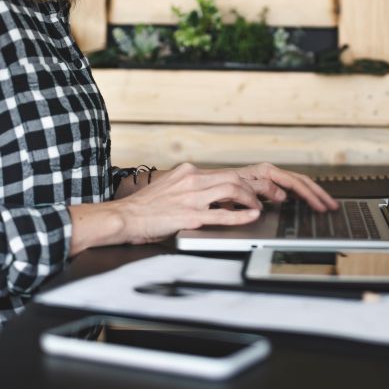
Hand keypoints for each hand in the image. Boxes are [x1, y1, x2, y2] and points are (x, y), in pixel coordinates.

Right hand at [107, 162, 263, 244]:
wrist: (124, 217)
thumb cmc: (144, 207)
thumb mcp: (170, 187)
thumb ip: (190, 187)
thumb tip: (211, 194)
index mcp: (187, 172)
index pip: (224, 172)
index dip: (244, 181)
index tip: (254, 189)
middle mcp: (191, 179)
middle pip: (233, 176)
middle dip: (254, 187)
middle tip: (265, 197)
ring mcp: (191, 197)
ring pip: (231, 189)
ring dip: (249, 198)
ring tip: (257, 207)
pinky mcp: (189, 215)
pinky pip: (221, 213)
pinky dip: (240, 215)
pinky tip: (251, 216)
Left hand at [224, 162, 339, 211]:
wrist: (204, 186)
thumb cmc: (219, 187)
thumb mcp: (239, 189)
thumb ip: (260, 190)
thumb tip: (283, 195)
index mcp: (264, 171)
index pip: (294, 183)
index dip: (310, 195)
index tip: (320, 207)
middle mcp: (267, 172)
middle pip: (300, 181)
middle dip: (318, 194)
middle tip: (332, 206)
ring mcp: (267, 177)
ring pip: (296, 183)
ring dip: (312, 194)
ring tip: (326, 204)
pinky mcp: (265, 184)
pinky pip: (288, 187)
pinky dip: (302, 194)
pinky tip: (308, 202)